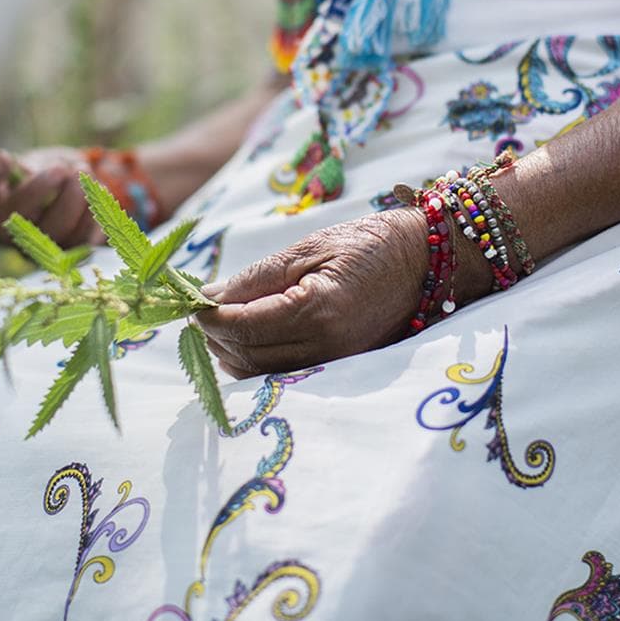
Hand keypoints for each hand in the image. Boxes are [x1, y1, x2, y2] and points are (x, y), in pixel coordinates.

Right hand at [0, 146, 98, 247]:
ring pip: (49, 231)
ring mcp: (30, 247)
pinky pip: (80, 238)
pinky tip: (94, 191)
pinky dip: (91, 211)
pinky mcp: (62, 255)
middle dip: (36, 191)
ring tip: (82, 173)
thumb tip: (28, 174)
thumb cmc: (43, 173)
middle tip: (59, 169)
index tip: (4, 157)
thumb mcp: (33, 162)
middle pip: (4, 220)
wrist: (70, 194)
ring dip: (72, 198)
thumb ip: (29, 167)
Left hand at [196, 209, 434, 377]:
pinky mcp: (341, 370)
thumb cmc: (371, 244)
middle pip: (246, 355)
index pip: (241, 326)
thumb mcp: (309, 248)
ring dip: (230, 353)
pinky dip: (256, 362)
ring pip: (260, 374)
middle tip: (198, 310)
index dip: (207, 316)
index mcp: (317, 310)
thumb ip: (257, 277)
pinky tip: (248, 339)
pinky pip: (283, 376)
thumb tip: (208, 297)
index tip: (189, 301)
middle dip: (214, 335)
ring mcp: (336, 365)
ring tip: (219, 323)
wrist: (430, 261)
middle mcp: (326, 347)